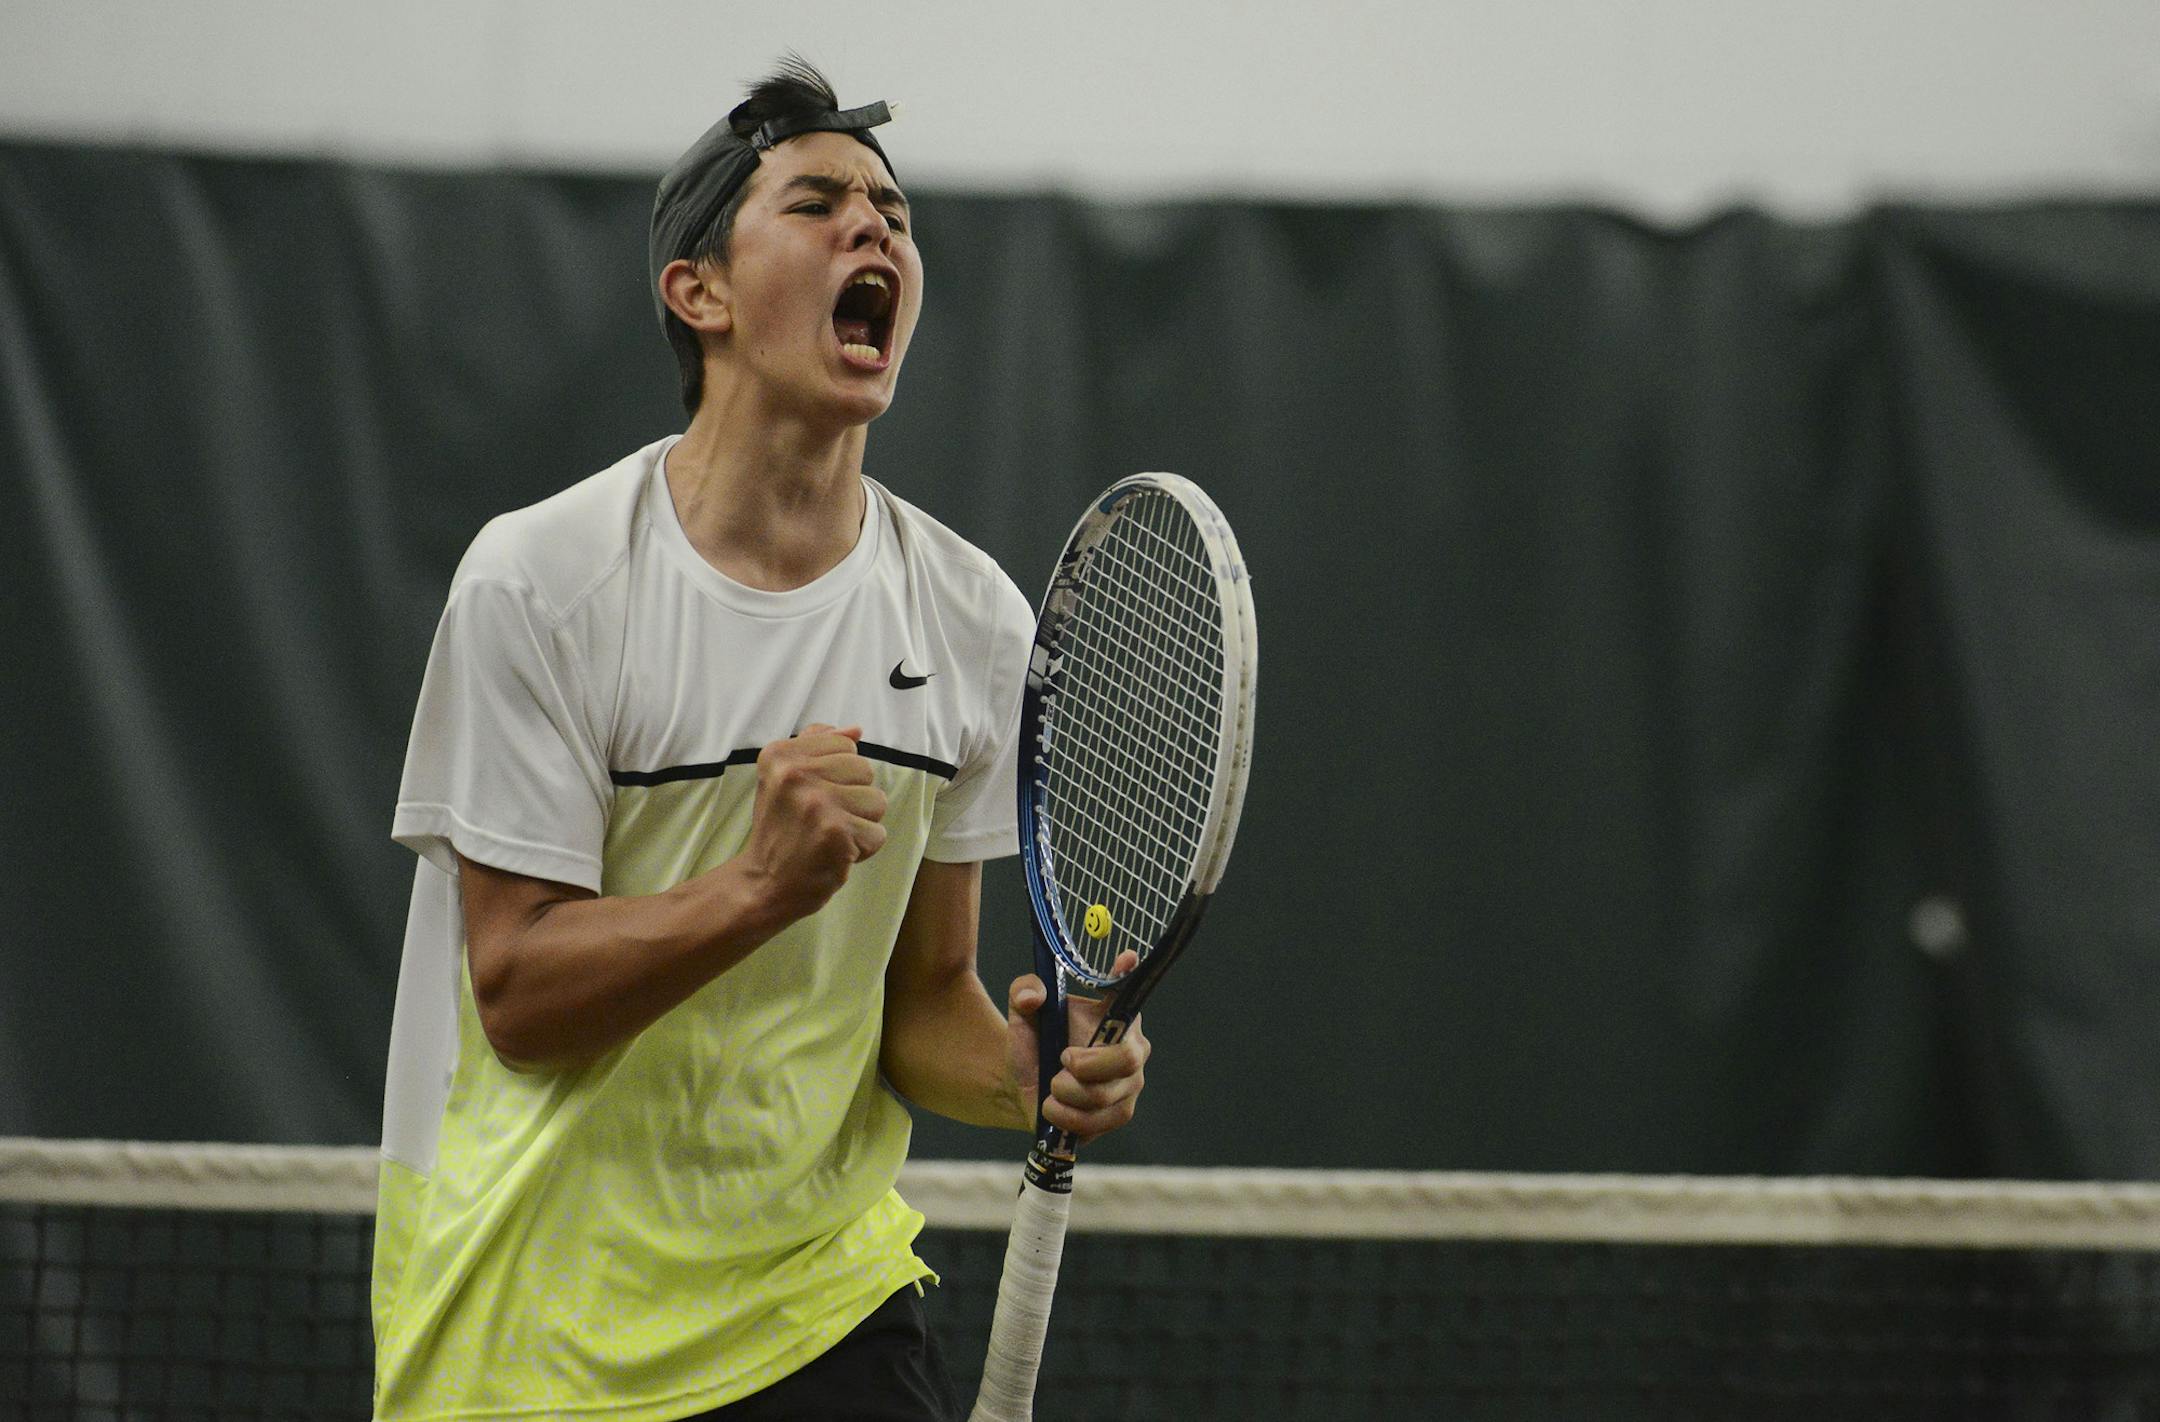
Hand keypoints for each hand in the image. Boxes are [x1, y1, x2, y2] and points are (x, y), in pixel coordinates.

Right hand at [738, 724, 886, 925]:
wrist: (764, 883)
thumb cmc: (781, 829)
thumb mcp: (784, 778)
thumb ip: (818, 747)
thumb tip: (857, 729)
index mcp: (781, 754)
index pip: (845, 744)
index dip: (838, 774)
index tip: (811, 796)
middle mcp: (795, 773)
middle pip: (864, 769)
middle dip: (853, 797)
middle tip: (821, 819)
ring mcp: (816, 802)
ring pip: (877, 800)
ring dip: (860, 823)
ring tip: (830, 835)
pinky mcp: (836, 831)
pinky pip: (877, 833)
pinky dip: (863, 849)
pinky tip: (836, 853)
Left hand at [1006, 949, 1149, 1143]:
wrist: (1023, 1084)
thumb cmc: (1034, 1040)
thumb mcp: (1023, 1012)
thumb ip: (1024, 992)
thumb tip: (1033, 996)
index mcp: (1116, 1015)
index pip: (1130, 991)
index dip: (1129, 976)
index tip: (1125, 957)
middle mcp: (1133, 1049)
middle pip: (1127, 1060)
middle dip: (1087, 1066)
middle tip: (1060, 1062)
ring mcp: (1130, 1086)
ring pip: (1105, 1097)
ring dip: (1067, 1094)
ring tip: (1050, 1088)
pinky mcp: (1118, 1116)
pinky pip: (1097, 1123)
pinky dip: (1067, 1118)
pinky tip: (1053, 1109)